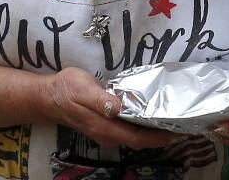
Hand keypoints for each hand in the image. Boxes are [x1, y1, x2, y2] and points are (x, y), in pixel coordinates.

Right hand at [34, 67, 178, 149]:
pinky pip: (127, 131)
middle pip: (139, 141)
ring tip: (169, 121)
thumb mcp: (83, 89)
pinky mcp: (104, 126)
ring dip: (152, 133)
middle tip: (180, 124)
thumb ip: (101, 100)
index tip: (177, 130)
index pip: (137, 137)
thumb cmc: (66, 89)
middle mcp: (107, 134)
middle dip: (160, 136)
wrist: (48, 97)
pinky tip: (148, 117)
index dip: (158, 137)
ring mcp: (105, 132)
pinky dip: (141, 128)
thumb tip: (120, 107)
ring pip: (134, 138)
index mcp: (105, 127)